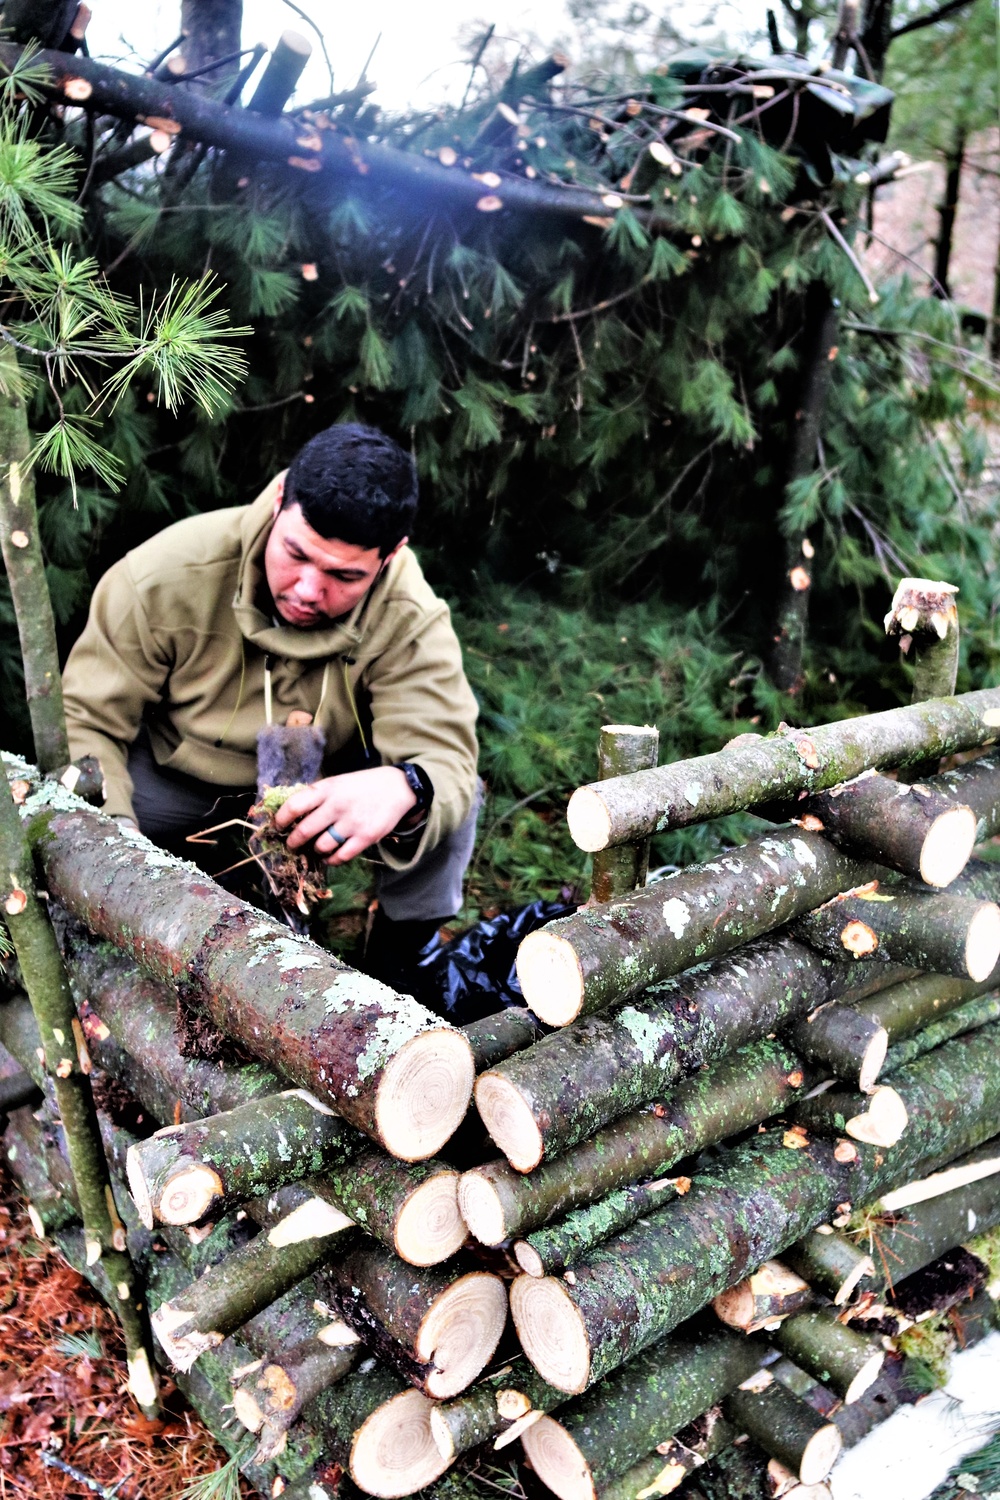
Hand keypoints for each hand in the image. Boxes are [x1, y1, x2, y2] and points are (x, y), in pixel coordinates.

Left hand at [274, 767, 417, 865]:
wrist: (397, 788)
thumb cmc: (361, 786)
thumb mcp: (337, 783)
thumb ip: (316, 796)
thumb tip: (289, 814)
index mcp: (327, 789)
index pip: (294, 805)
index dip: (281, 819)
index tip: (278, 826)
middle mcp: (337, 805)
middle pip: (304, 830)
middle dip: (294, 842)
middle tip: (292, 845)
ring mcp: (352, 823)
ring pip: (321, 846)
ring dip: (315, 850)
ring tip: (316, 848)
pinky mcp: (366, 837)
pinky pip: (340, 856)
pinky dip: (331, 859)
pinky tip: (330, 856)